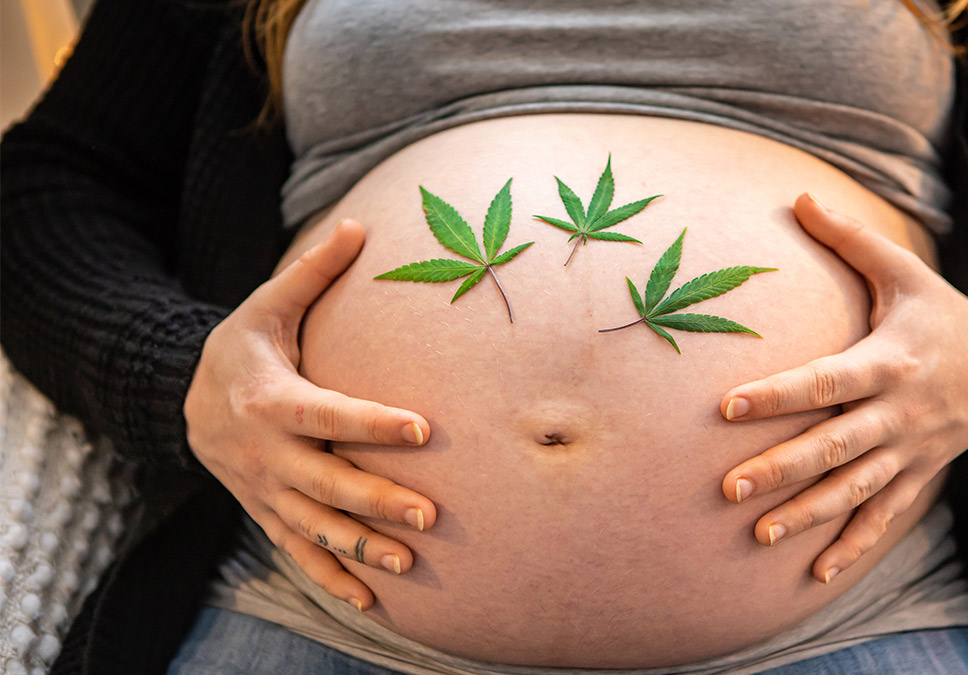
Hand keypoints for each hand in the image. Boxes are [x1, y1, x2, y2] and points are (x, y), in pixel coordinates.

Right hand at [184, 219, 435, 611]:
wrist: (180, 401)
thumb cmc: (240, 348)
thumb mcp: (266, 307)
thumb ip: (313, 272)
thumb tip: (360, 224)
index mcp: (271, 400)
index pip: (329, 414)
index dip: (373, 422)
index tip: (422, 427)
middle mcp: (266, 454)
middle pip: (326, 484)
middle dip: (377, 502)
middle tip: (429, 515)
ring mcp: (264, 492)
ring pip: (315, 528)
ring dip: (361, 549)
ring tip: (409, 563)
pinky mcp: (266, 514)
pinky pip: (297, 553)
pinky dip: (331, 578)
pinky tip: (372, 601)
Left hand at [719, 194, 967, 582]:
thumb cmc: (941, 312)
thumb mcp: (905, 271)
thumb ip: (850, 238)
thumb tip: (797, 195)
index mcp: (889, 362)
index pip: (826, 381)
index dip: (778, 395)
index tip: (726, 406)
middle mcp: (899, 414)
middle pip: (834, 447)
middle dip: (781, 469)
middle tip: (728, 487)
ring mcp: (912, 452)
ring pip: (856, 492)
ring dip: (809, 516)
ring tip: (759, 535)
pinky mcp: (921, 477)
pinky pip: (886, 518)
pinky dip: (854, 547)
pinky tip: (818, 574)